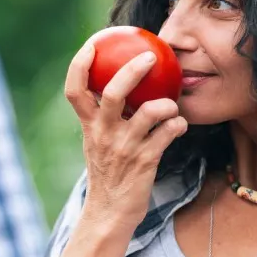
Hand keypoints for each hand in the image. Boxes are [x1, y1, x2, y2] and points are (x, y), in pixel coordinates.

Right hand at [64, 42, 187, 232]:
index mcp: (89, 126)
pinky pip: (168, 133)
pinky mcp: (146, 161)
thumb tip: (122, 85)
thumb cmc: (108, 173)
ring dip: (167, 104)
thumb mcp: (98, 142)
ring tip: (172, 105)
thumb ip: (105, 117)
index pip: (75, 89)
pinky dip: (178, 124)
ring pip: (150, 112)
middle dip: (133, 70)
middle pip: (114, 92)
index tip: (93, 43)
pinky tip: (181, 124)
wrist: (110, 213)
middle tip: (150, 56)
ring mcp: (125, 147)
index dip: (80, 64)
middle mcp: (104, 133)